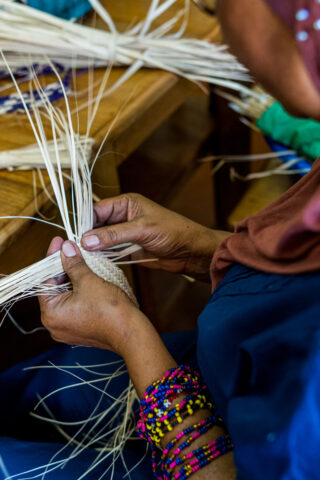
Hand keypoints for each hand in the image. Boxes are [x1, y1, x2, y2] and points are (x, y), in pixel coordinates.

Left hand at [38, 237, 147, 355]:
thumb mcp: (88, 281)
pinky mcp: (80, 329)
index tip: (59, 243)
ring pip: (66, 296)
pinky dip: (79, 292)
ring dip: (73, 279)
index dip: (53, 258)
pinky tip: (88, 279)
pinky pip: (74, 306)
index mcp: (50, 314)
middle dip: (64, 268)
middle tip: (72, 250)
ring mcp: (67, 329)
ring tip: (82, 262)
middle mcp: (54, 324)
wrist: (130, 332)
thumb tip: (66, 249)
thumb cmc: (109, 310)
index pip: (45, 279)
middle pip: (54, 288)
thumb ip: (73, 263)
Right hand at [81, 194, 228, 281]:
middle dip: (87, 237)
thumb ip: (114, 235)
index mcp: (126, 204)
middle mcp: (123, 217)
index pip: (98, 210)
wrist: (190, 251)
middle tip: (76, 250)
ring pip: (101, 240)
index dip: (85, 222)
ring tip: (82, 258)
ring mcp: (125, 234)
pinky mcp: (128, 249)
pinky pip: (109, 252)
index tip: (76, 237)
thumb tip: (87, 240)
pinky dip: (102, 257)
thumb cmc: (173, 232)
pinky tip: (94, 263)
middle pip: (96, 225)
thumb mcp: (142, 230)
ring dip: (93, 249)